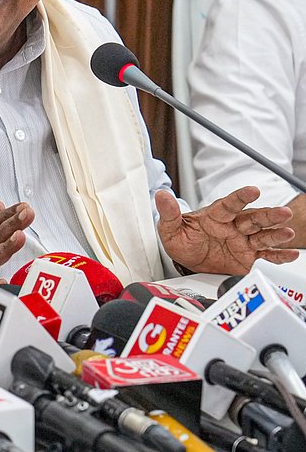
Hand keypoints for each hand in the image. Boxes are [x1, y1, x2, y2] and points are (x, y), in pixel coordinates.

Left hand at [156, 187, 297, 274]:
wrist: (188, 261)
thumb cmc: (183, 241)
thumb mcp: (171, 229)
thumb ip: (169, 214)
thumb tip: (161, 196)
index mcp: (215, 216)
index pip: (228, 204)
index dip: (240, 197)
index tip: (252, 190)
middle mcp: (233, 226)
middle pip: (253, 218)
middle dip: (268, 215)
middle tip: (282, 212)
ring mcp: (243, 241)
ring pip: (263, 235)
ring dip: (276, 233)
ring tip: (287, 233)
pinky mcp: (249, 256)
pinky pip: (266, 256)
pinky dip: (279, 255)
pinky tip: (291, 253)